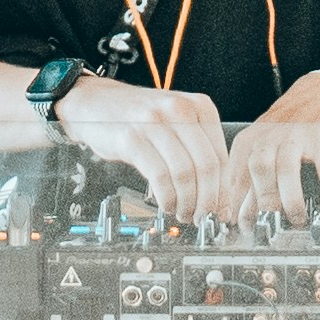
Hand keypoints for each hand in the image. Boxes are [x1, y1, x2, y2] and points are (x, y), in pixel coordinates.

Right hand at [51, 75, 231, 213]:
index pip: (222, 156)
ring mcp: (154, 122)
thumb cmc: (140, 118)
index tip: (221, 209)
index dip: (224, 190)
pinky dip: (167, 198)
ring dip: (187, 202)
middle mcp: (180, 110)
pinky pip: (159, 176)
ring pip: (185, 174)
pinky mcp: (132, 138)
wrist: (96, 102)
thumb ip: (199, 152)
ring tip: (183, 213)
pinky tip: (167, 205)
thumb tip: (220, 195)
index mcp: (200, 106)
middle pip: (206, 166)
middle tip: (203, 217)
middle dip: (208, 200)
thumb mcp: (177, 123)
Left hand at [198, 80, 319, 226]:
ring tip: (298, 219)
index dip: (236, 203)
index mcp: (250, 141)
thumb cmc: (290, 127)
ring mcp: (297, 136)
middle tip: (272, 225)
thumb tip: (240, 217)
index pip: (235, 176)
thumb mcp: (264, 148)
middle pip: (259, 169)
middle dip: (264, 201)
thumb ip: (252, 180)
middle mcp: (270, 136)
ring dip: (291, 200)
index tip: (241, 227)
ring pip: (287, 169)